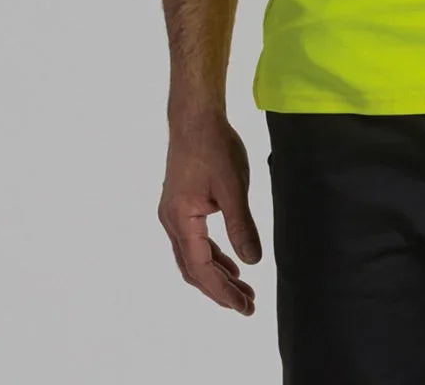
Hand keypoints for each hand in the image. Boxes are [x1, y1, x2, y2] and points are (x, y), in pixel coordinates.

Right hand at [158, 113, 260, 314]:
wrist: (195, 116)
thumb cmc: (214, 146)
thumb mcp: (234, 186)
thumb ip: (241, 226)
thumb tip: (253, 262)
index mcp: (181, 220)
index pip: (202, 268)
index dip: (223, 292)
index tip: (244, 307)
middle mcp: (171, 222)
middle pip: (194, 269)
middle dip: (220, 290)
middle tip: (247, 305)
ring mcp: (174, 214)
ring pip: (194, 257)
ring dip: (217, 274)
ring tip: (243, 290)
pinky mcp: (181, 205)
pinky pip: (195, 241)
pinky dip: (212, 255)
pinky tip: (230, 262)